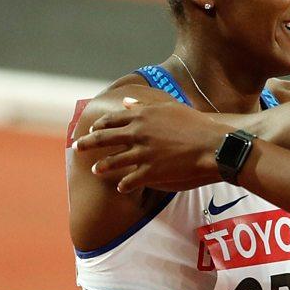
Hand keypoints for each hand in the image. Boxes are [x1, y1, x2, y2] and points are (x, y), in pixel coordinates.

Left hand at [73, 97, 227, 192]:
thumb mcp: (170, 107)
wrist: (214, 145)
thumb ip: (145, 104)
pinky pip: (131, 181)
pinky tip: (121, 188)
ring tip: (96, 170)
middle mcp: (138, 133)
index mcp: (142, 116)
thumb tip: (126, 102)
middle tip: (76, 147)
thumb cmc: (196, 124)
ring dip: (103, 167)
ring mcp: (143, 153)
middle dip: (87, 143)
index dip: (99, 125)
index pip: (112, 120)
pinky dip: (124, 185)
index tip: (91, 129)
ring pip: (113, 162)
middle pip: (104, 139)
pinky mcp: (151, 171)